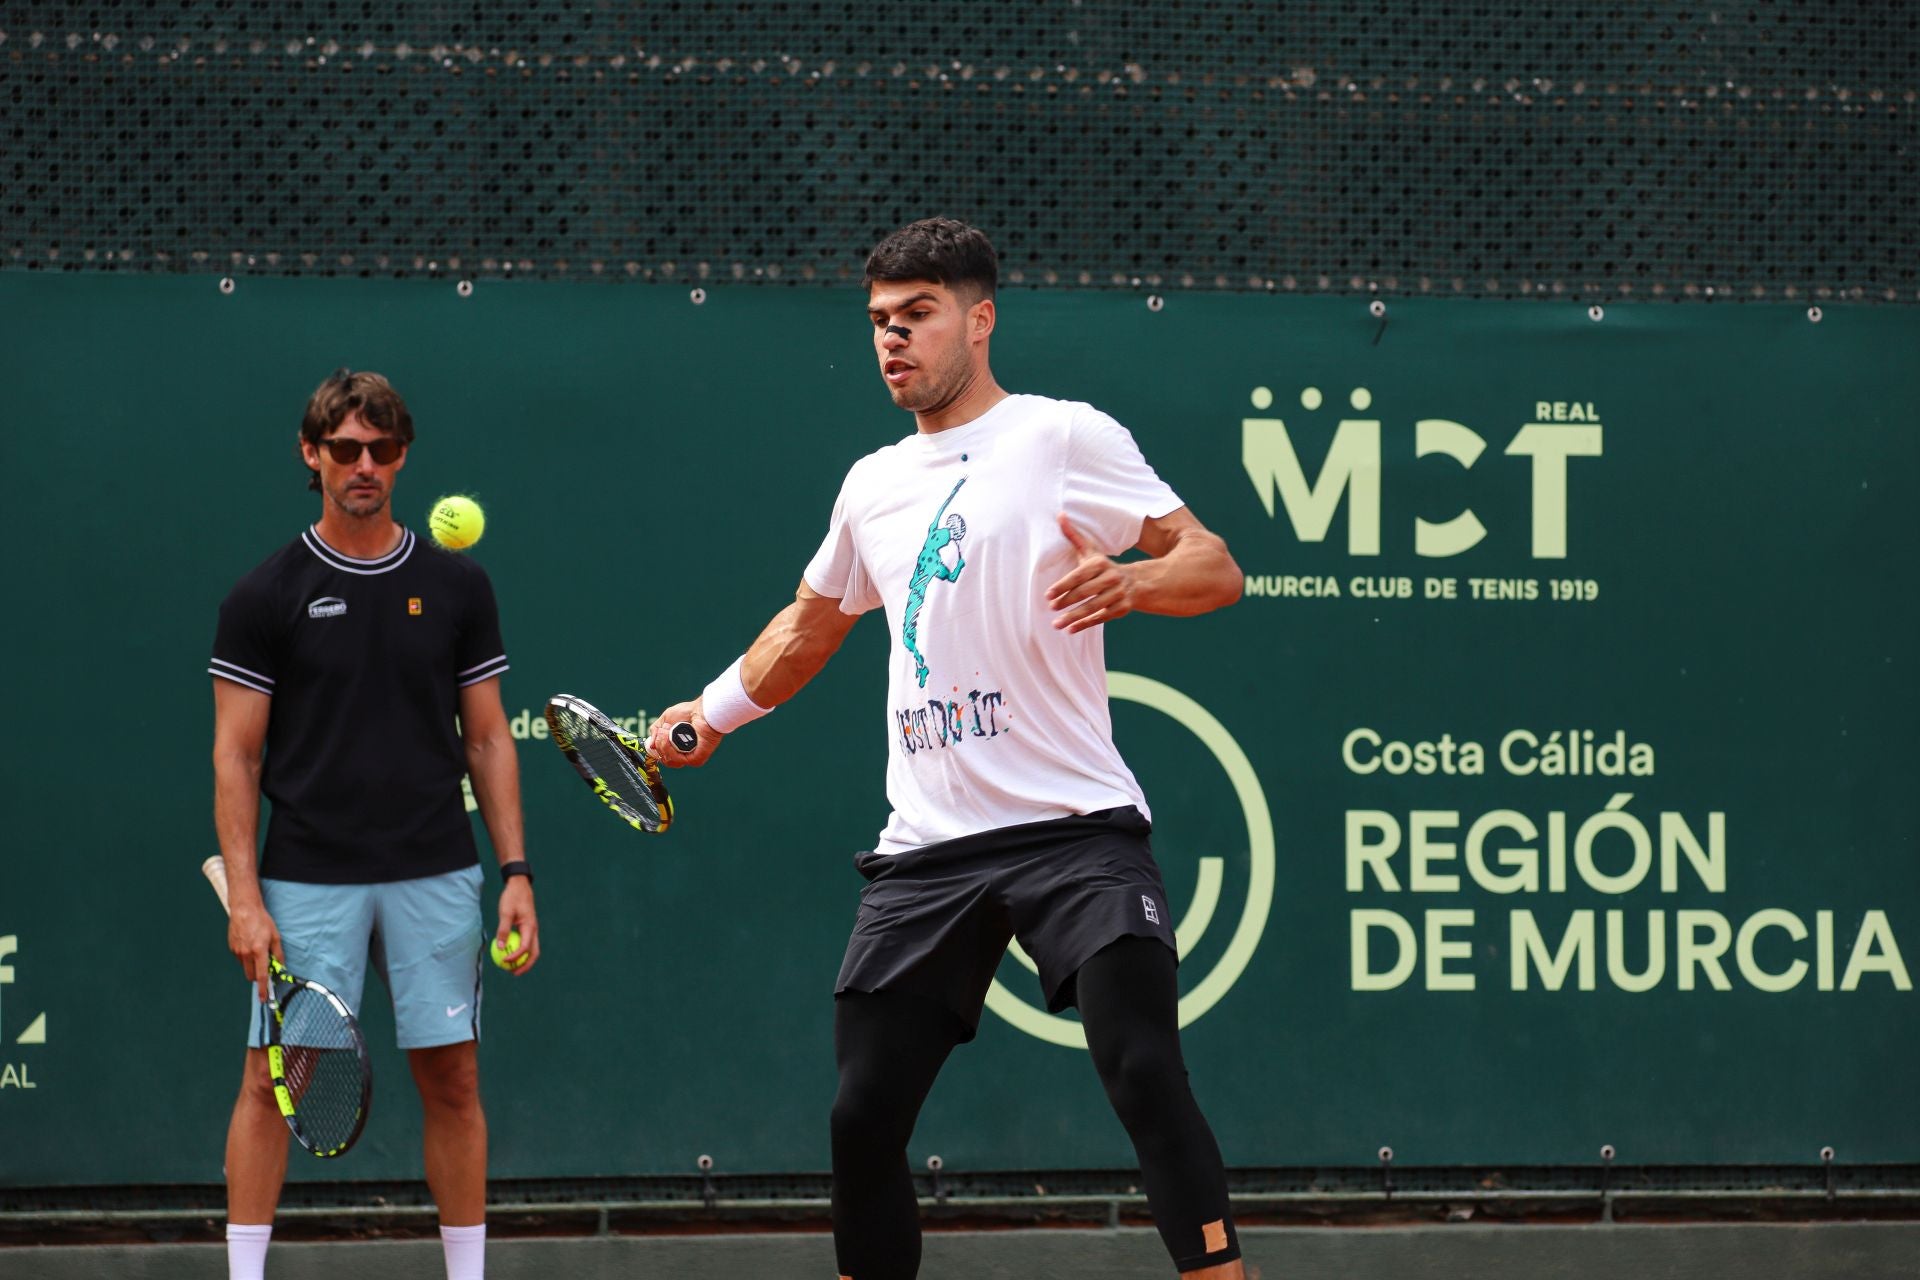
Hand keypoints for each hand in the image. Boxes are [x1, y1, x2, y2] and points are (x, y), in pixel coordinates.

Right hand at [228, 900, 282, 1003]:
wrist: (244, 910)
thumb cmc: (262, 922)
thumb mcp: (275, 936)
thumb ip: (278, 954)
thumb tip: (281, 967)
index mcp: (259, 951)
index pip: (262, 975)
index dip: (263, 988)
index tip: (263, 998)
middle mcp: (246, 953)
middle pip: (251, 975)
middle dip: (258, 975)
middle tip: (264, 965)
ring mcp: (237, 951)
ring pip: (245, 967)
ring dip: (251, 965)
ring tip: (256, 949)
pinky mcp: (231, 948)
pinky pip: (239, 959)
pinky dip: (245, 957)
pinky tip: (249, 944)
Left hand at [495, 876, 538, 975]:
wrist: (520, 885)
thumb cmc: (512, 897)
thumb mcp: (505, 913)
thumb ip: (503, 930)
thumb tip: (499, 947)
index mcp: (530, 927)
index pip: (525, 947)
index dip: (515, 957)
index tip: (504, 961)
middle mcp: (534, 930)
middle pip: (534, 953)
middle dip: (526, 965)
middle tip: (514, 973)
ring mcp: (532, 930)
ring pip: (532, 950)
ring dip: (524, 960)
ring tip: (512, 968)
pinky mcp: (528, 928)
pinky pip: (526, 944)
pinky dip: (520, 952)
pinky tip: (509, 955)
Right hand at [648, 701, 721, 767]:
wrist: (702, 710)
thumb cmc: (688, 713)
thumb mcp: (665, 720)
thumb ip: (656, 731)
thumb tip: (651, 746)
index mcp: (679, 748)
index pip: (664, 757)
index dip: (657, 749)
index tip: (655, 739)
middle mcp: (685, 755)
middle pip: (665, 760)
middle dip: (660, 745)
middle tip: (662, 731)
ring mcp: (691, 759)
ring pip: (669, 760)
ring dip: (663, 745)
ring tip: (666, 732)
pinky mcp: (697, 759)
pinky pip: (678, 760)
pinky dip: (670, 748)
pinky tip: (670, 736)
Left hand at [1046, 514, 1135, 632]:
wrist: (1136, 582)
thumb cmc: (1104, 567)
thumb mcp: (1091, 551)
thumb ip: (1073, 536)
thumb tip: (1059, 515)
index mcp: (1101, 564)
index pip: (1080, 575)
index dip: (1064, 586)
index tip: (1048, 595)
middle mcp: (1111, 579)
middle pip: (1086, 592)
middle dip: (1067, 601)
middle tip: (1051, 608)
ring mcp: (1117, 594)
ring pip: (1093, 607)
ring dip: (1074, 617)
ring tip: (1056, 624)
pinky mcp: (1121, 609)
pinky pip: (1101, 617)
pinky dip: (1086, 624)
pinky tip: (1070, 629)